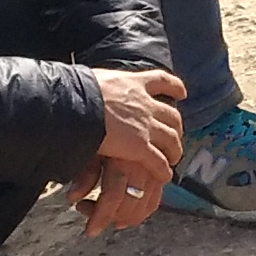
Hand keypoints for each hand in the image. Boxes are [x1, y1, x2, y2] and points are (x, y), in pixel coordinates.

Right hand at [76, 65, 186, 233]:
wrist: (73, 106)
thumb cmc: (75, 91)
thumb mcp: (96, 79)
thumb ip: (104, 84)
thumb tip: (95, 84)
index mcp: (134, 83)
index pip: (162, 81)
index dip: (175, 88)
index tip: (181, 93)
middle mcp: (145, 103)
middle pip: (172, 115)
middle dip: (176, 127)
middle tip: (174, 135)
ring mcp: (145, 126)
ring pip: (171, 140)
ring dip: (174, 150)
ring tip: (173, 158)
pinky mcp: (140, 147)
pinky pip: (159, 161)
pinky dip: (164, 170)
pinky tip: (164, 176)